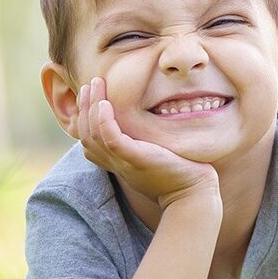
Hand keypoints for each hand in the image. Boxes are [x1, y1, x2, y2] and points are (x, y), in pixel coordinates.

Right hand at [78, 77, 218, 207]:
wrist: (193, 193)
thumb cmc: (180, 174)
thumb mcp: (154, 157)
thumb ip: (145, 145)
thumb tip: (148, 125)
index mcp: (118, 163)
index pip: (90, 143)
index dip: (85, 120)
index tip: (91, 97)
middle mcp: (116, 164)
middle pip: (86, 135)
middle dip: (84, 108)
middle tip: (89, 85)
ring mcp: (124, 162)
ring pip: (93, 134)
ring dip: (91, 107)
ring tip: (95, 84)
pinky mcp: (136, 159)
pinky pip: (111, 138)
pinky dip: (104, 121)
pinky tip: (104, 104)